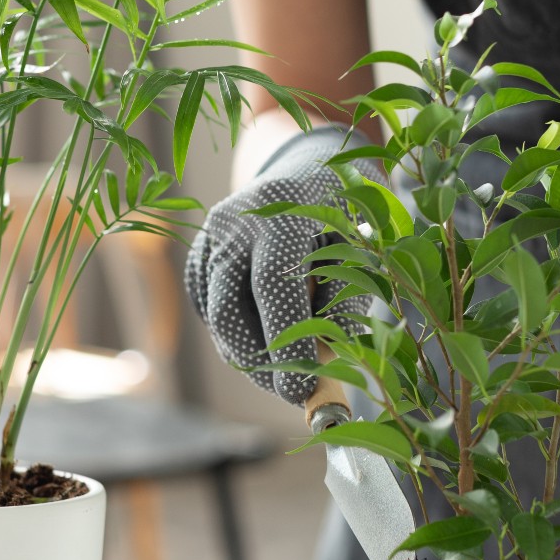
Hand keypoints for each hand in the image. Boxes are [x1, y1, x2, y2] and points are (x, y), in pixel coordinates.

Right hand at [184, 125, 382, 404]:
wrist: (306, 169)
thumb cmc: (345, 214)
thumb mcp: (361, 251)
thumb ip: (347, 302)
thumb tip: (326, 358)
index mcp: (283, 211)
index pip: (273, 285)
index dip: (286, 342)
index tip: (303, 388)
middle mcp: (236, 221)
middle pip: (229, 307)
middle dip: (258, 361)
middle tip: (291, 391)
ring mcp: (211, 235)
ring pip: (215, 314)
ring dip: (246, 354)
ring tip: (284, 371)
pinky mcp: (199, 253)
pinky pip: (208, 308)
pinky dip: (234, 334)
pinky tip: (265, 338)